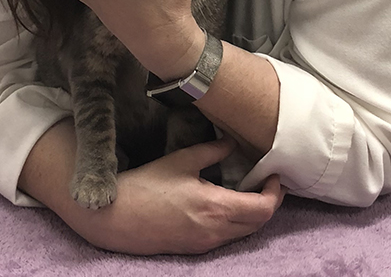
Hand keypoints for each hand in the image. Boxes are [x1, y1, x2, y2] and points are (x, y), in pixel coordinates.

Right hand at [73, 138, 285, 254]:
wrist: (115, 218)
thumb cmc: (145, 187)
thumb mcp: (181, 160)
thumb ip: (212, 151)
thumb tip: (232, 142)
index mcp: (215, 207)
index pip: (263, 208)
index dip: (275, 192)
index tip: (273, 175)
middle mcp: (215, 230)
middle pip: (259, 224)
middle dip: (269, 203)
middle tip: (267, 182)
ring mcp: (205, 243)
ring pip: (245, 233)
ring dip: (254, 214)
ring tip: (249, 190)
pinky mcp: (195, 248)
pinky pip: (228, 238)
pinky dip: (237, 222)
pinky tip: (228, 204)